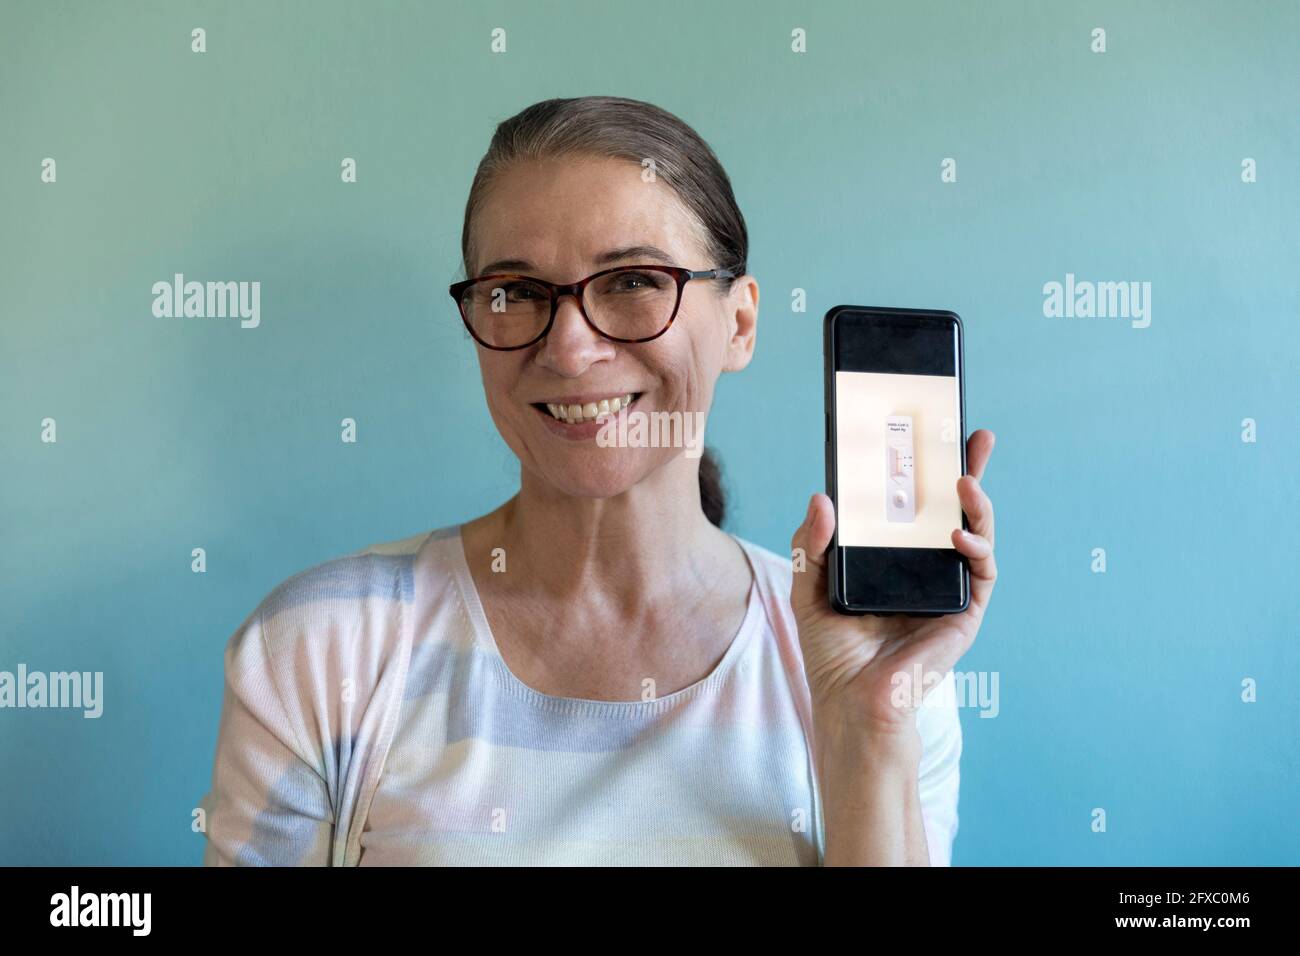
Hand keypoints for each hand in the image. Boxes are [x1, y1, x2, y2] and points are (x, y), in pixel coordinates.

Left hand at [789, 429, 997, 737]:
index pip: (912, 503)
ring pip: (976, 533)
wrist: (851, 701)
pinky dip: (978, 549)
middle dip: (969, 469)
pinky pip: (983, 573)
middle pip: (952, 508)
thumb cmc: (831, 649)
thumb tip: (821, 497)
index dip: (922, 469)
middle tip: (975, 435)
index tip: (926, 431)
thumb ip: (812, 543)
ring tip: (963, 480)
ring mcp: (948, 586)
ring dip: (977, 503)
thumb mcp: (810, 586)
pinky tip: (961, 537)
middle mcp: (923, 565)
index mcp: (890, 555)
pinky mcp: (965, 611)